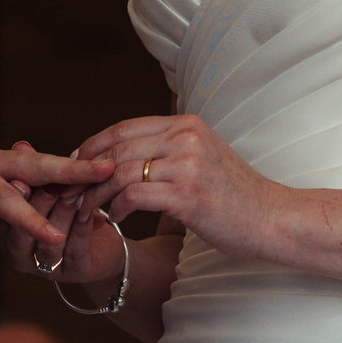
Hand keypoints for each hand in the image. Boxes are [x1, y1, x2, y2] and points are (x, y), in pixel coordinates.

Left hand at [0, 145, 112, 271]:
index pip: (0, 196)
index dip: (27, 218)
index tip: (53, 238)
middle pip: (30, 166)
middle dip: (68, 170)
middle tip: (104, 169)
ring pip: (35, 168)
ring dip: (68, 172)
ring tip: (106, 175)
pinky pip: (29, 178)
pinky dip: (56, 181)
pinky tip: (82, 189)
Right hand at [0, 180, 126, 284]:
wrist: (102, 245)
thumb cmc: (69, 211)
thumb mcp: (48, 186)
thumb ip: (33, 170)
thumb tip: (21, 146)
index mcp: (5, 231)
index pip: (5, 213)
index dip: (16, 194)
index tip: (23, 178)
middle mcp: (18, 253)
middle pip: (21, 232)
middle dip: (41, 203)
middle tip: (56, 182)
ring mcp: (43, 267)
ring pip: (48, 243)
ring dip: (64, 214)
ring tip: (76, 193)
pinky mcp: (73, 273)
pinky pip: (75, 252)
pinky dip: (82, 229)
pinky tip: (92, 212)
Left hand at [72, 114, 283, 260]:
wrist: (272, 218)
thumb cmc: (235, 195)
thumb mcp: (203, 157)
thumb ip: (171, 149)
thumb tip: (129, 154)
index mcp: (186, 124)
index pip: (125, 127)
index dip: (94, 144)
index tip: (75, 162)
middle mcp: (185, 137)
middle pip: (117, 147)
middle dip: (87, 169)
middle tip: (69, 188)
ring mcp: (187, 164)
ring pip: (121, 172)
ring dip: (96, 192)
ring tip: (86, 208)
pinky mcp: (187, 195)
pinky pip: (134, 196)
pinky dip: (117, 208)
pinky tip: (114, 218)